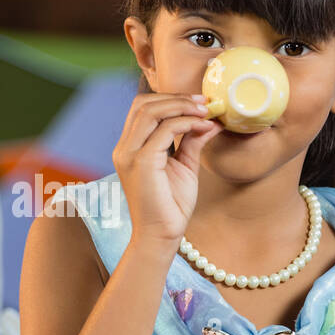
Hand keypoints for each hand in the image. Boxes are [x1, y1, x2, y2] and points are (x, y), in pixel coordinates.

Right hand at [112, 92, 222, 249]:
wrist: (162, 235)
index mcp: (129, 147)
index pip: (142, 108)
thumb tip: (210, 119)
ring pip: (150, 111)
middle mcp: (124, 148)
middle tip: (205, 103)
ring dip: (181, 106)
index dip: (170, 99)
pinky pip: (164, 130)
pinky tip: (203, 127)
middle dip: (176, 98)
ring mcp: (129, 155)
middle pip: (143, 104)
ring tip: (205, 112)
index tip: (200, 103)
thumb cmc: (171, 205)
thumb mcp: (184, 165)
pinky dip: (186, 123)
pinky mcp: (141, 163)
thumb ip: (191, 141)